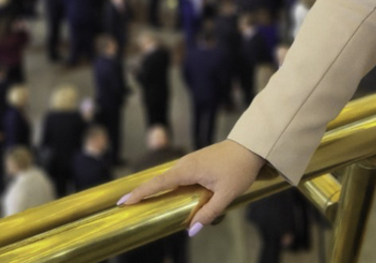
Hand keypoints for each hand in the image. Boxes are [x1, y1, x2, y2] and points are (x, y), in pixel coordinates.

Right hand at [117, 140, 264, 235]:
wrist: (251, 146)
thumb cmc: (239, 169)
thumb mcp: (226, 194)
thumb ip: (209, 213)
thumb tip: (191, 230)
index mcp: (188, 169)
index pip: (158, 183)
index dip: (140, 193)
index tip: (123, 201)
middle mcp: (185, 163)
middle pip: (159, 179)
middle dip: (143, 191)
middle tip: (126, 204)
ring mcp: (191, 160)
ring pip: (169, 176)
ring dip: (155, 187)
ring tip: (141, 200)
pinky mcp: (197, 161)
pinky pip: (177, 174)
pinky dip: (168, 183)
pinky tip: (168, 192)